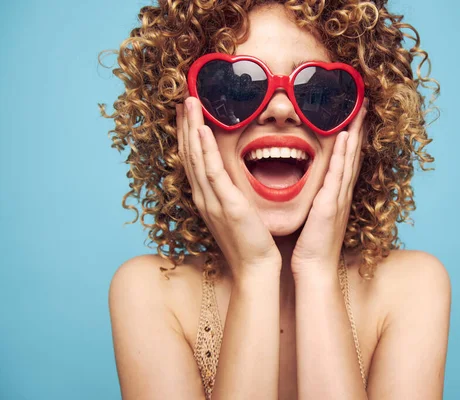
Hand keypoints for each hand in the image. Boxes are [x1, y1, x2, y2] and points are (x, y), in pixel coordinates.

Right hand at [177, 96, 281, 280]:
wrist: (255, 266)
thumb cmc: (248, 240)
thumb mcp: (236, 210)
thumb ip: (229, 191)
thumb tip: (232, 176)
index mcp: (206, 196)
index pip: (193, 158)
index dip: (187, 133)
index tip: (186, 111)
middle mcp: (203, 195)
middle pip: (189, 153)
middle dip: (184, 124)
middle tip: (183, 97)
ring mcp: (211, 199)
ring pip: (196, 157)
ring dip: (191, 128)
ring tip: (189, 102)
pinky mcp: (226, 203)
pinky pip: (212, 171)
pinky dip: (205, 149)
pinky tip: (201, 129)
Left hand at [291, 100, 367, 275]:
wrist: (314, 268)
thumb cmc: (312, 246)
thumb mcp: (314, 217)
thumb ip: (315, 200)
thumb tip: (311, 188)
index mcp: (337, 195)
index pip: (348, 160)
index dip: (353, 138)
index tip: (355, 117)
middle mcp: (343, 193)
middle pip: (354, 154)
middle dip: (359, 128)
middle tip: (364, 104)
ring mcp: (339, 198)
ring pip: (350, 159)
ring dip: (355, 133)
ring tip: (360, 110)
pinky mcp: (331, 205)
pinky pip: (338, 174)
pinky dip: (344, 155)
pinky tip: (345, 137)